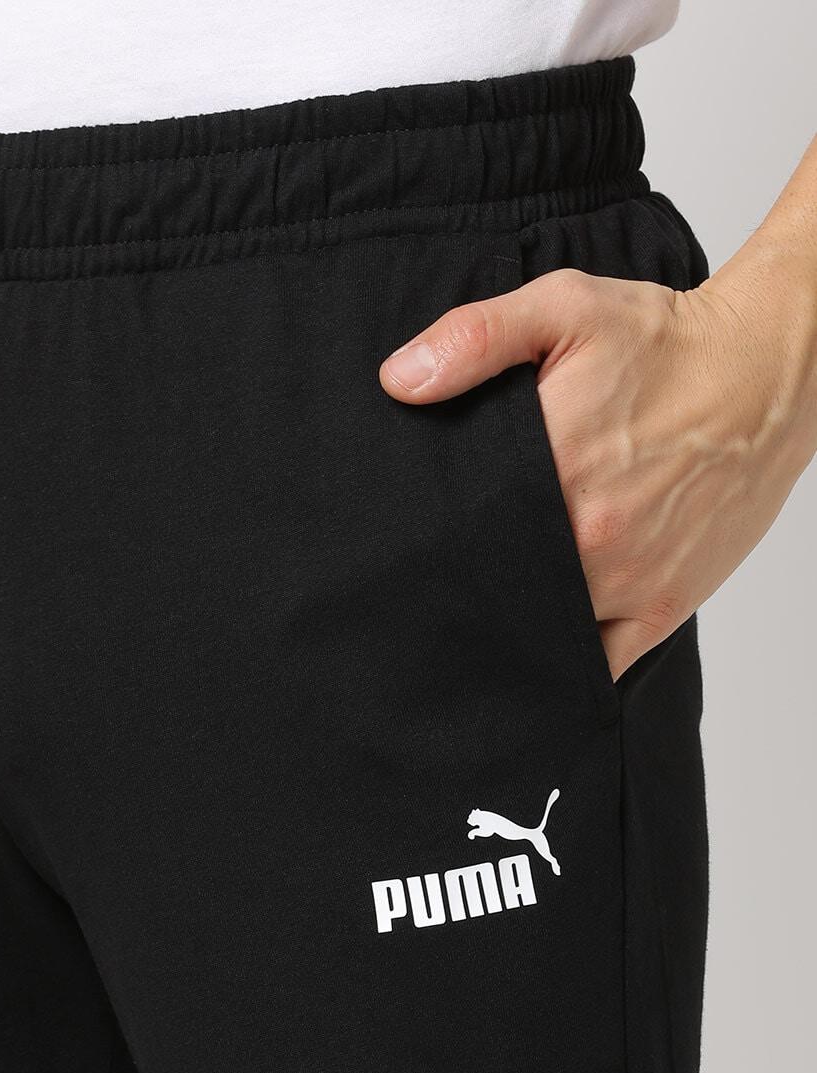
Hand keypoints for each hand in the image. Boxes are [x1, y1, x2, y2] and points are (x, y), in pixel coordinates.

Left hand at [378, 238, 816, 679]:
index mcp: (554, 471)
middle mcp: (590, 537)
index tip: (401, 552)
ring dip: (505, 631)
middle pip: (495, 591)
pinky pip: (600, 664)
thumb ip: (475, 339)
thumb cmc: (666, 343)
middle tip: (429, 588)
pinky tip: (533, 651)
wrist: (768, 371)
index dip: (423, 551)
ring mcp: (629, 580)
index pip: (459, 537)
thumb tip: (400, 379)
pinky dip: (563, 666)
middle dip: (459, 593)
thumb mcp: (564, 310)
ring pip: (540, 633)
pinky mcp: (663, 606)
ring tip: (475, 617)